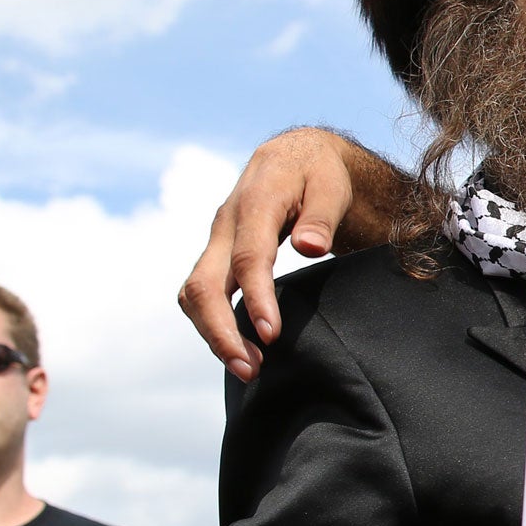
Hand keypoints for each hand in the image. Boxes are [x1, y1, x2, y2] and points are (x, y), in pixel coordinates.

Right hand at [177, 129, 356, 381]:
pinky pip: (203, 293)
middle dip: (220, 330)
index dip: (256, 298)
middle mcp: (226, 225)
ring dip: (214, 333)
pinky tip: (239, 346)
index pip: (249, 257)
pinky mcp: (218, 255)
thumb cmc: (320, 173)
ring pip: (194, 293)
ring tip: (249, 368)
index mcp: (255, 203)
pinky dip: (213, 322)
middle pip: (204, 284)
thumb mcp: (332, 184)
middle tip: (251, 368)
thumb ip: (323, 215)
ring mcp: (217, 241)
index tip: (270, 334)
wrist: (295, 157)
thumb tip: (310, 248)